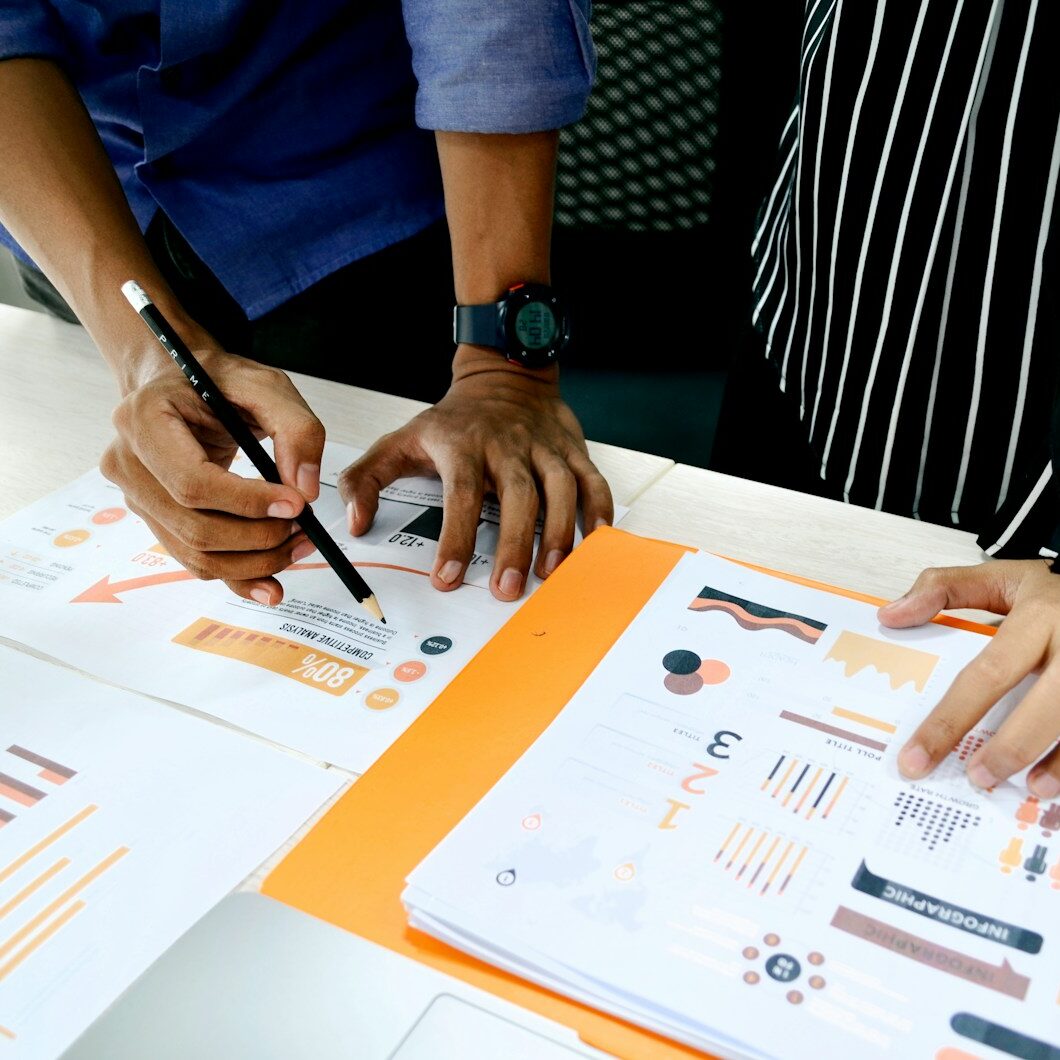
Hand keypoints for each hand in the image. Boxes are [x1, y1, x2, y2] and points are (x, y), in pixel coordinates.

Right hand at [101, 341, 324, 604]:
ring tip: (298, 545)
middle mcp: (128, 463)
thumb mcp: (267, 386)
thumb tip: (304, 489)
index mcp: (144, 420)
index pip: (193, 482)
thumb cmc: (220, 381)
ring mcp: (137, 497)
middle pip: (194, 526)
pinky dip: (237, 576)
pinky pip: (195, 561)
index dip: (247, 502)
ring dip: (254, 561)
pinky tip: (271, 582)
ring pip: (195, 553)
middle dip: (258, 537)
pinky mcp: (156, 519)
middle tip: (305, 528)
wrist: (181, 384)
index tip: (294, 505)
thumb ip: (297, 429)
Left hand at [338, 356, 612, 601]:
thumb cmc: (452, 422)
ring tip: (551, 573)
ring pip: (559, 487)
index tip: (448, 578)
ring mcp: (543, 446)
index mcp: (462, 445)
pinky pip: (592, 479)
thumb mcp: (399, 441)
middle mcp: (506, 444)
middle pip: (516, 495)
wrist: (502, 375)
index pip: (459, 494)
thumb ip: (366, 480)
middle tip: (507, 590)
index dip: (455, 538)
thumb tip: (355, 523)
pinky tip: (595, 541)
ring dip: (558, 532)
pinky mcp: (572, 448)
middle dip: (514, 544)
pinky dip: (598, 509)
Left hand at [879, 560, 1058, 797]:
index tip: (917, 756)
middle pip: (1042, 706)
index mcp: (1037, 617)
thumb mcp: (1001, 576)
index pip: (986, 674)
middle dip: (1009, 750)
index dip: (950, 719)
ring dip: (1059, 763)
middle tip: (977, 778)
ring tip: (1032, 790)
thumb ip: (944, 588)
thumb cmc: (1054, 590)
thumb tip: (890, 616)